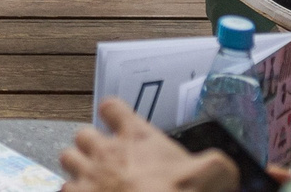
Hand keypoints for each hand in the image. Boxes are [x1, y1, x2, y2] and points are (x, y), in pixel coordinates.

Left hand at [61, 99, 238, 191]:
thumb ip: (216, 163)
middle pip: (83, 134)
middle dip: (91, 145)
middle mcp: (106, 150)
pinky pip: (65, 189)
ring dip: (78, 166)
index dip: (113, 114)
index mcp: (136, 137)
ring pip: (68, 158)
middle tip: (105, 159)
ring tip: (91, 178)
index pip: (112, 107)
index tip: (116, 120)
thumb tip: (224, 166)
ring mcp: (88, 174)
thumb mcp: (212, 173)